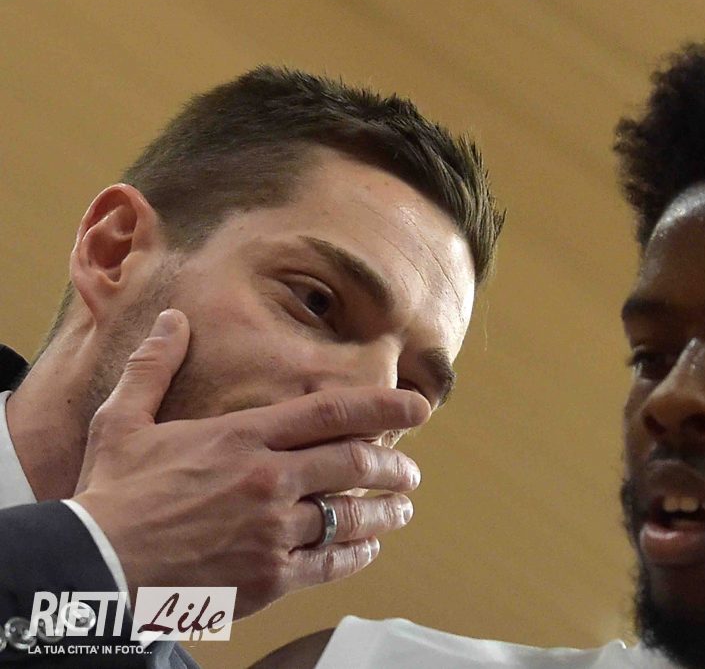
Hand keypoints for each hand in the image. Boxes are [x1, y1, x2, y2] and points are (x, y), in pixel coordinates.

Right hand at [73, 309, 429, 617]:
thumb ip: (154, 368)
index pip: (333, 411)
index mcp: (243, 437)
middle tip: (411, 472)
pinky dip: (358, 554)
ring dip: (387, 510)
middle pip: (356, 464)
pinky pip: (331, 563)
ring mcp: (274, 531)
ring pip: (352, 516)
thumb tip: (171, 320)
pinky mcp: (270, 577)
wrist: (92, 570)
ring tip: (403, 509)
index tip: (420, 407)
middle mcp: (269, 480)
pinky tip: (368, 548)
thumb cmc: (109, 495)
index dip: (385, 407)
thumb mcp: (122, 422)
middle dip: (395, 467)